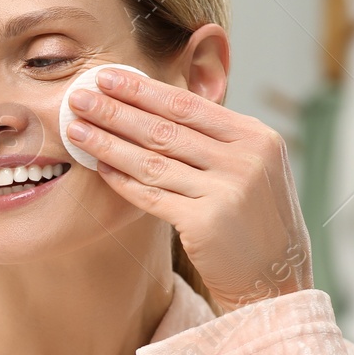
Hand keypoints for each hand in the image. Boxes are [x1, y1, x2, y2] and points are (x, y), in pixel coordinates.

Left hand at [65, 68, 312, 313]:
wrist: (276, 278)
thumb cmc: (255, 219)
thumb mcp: (251, 167)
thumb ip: (215, 139)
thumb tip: (156, 105)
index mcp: (255, 137)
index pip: (188, 105)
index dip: (142, 90)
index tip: (107, 76)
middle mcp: (244, 159)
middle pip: (165, 129)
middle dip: (116, 111)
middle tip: (79, 97)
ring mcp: (227, 191)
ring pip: (153, 161)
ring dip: (109, 143)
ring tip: (77, 130)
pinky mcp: (206, 223)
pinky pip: (152, 196)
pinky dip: (122, 181)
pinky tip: (100, 167)